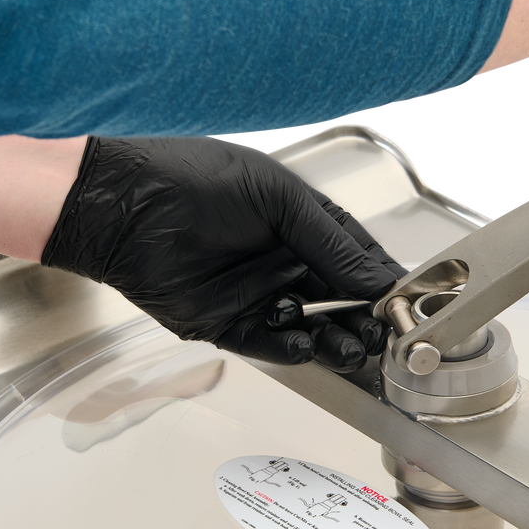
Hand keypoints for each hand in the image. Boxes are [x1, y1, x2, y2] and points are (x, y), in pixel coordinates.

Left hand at [41, 137, 406, 372]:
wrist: (123, 206)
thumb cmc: (193, 179)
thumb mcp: (276, 197)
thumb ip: (328, 240)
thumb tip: (374, 278)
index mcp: (299, 222)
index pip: (354, 255)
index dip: (381, 279)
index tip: (406, 301)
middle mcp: (282, 259)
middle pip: (338, 298)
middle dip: (363, 318)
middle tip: (383, 335)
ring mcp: (255, 293)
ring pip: (310, 326)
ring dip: (334, 339)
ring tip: (351, 348)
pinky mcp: (225, 323)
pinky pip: (268, 344)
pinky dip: (290, 348)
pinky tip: (306, 344)